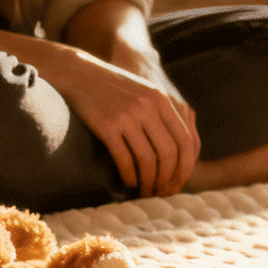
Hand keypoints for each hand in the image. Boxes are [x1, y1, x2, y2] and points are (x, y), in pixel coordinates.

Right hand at [45, 45, 198, 197]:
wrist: (80, 73)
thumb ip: (167, 115)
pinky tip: (128, 183)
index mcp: (163, 101)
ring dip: (149, 182)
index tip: (179, 182)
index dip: (186, 167)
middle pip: (170, 153)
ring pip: (148, 160)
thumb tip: (185, 150)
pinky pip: (125, 159)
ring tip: (146, 192)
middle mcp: (149, 108)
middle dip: (169, 179)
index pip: (187, 141)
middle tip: (163, 193)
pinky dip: (129, 176)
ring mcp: (128, 116)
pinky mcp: (107, 126)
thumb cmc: (115, 89)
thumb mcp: (147, 93)